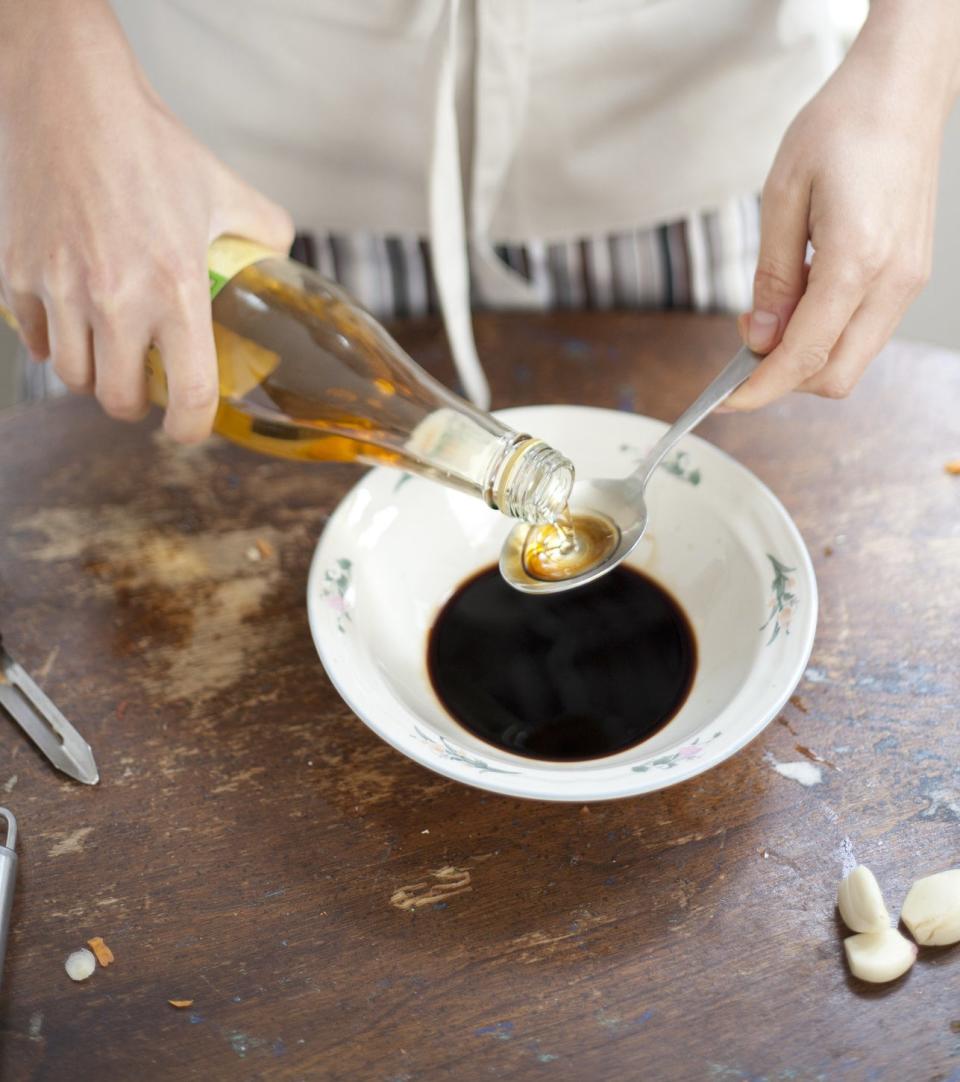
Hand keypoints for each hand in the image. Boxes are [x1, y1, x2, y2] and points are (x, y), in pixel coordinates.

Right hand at [0, 1, 292, 441]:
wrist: (70, 97)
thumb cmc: (150, 145)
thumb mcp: (225, 190)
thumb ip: (264, 232)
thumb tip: (281, 257)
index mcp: (176, 290)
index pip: (190, 394)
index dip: (191, 429)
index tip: (187, 431)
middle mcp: (116, 301)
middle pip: (120, 400)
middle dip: (137, 405)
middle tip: (146, 387)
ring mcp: (62, 290)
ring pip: (73, 378)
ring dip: (95, 377)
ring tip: (110, 355)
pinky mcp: (17, 274)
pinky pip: (35, 341)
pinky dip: (54, 343)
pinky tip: (71, 323)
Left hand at [727, 0, 959, 409]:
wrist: (902, 90)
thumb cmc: (841, 127)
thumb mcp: (782, 196)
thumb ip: (772, 277)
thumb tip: (760, 338)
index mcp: (856, 261)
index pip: (803, 356)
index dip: (759, 388)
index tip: (726, 401)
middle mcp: (892, 281)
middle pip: (835, 376)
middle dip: (783, 379)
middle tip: (745, 345)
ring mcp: (907, 282)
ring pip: (853, 359)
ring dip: (806, 356)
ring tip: (775, 309)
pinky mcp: (910, 276)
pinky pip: (865, 332)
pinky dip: (828, 334)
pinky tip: (804, 298)